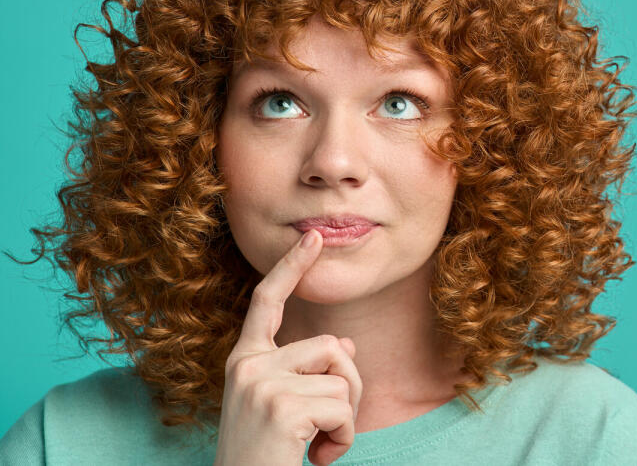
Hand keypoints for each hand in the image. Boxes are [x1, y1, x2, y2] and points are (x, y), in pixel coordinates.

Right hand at [214, 230, 363, 465]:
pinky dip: (345, 438)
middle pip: (332, 346)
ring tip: (319, 446)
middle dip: (349, 387)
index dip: (291, 267)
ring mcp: (261, 384)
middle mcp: (247, 366)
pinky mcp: (281, 407)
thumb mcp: (285, 409)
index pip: (267, 303)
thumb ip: (309, 375)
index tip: (313, 237)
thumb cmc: (265, 456)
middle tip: (332, 427)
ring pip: (343, 379)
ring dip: (347, 419)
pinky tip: (319, 458)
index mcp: (244, 361)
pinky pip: (343, 408)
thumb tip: (346, 347)